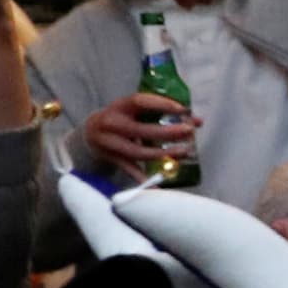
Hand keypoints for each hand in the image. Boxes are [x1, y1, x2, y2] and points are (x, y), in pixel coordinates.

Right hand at [83, 92, 198, 176]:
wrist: (90, 132)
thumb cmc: (123, 117)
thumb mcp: (137, 110)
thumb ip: (165, 113)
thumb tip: (197, 121)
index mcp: (120, 106)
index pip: (139, 101)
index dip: (161, 104)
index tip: (182, 109)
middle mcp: (112, 124)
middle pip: (140, 130)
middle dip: (167, 132)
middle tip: (189, 132)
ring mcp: (111, 143)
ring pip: (138, 152)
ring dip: (163, 154)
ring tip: (184, 151)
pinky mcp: (114, 160)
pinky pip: (131, 171)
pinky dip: (145, 180)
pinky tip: (160, 186)